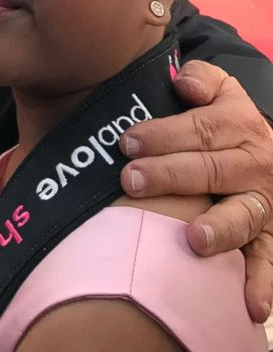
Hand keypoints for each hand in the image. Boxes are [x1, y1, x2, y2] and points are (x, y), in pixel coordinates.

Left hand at [118, 60, 272, 321]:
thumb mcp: (222, 90)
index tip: (127, 142)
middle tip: (132, 181)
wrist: (272, 154)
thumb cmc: (226, 121)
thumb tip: (183, 83)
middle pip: (211, 169)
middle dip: (170, 175)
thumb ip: (202, 79)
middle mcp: (256, 163)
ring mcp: (264, 202)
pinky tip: (250, 305)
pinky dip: (262, 282)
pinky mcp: (270, 236)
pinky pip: (268, 260)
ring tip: (192, 238)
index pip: (200, 128)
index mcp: (240, 122)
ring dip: (217, 228)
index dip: (163, 134)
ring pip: (241, 215)